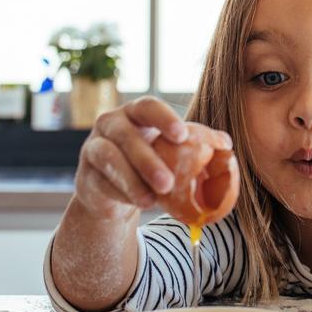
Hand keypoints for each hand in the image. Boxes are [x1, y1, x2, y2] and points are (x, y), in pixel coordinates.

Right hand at [73, 96, 232, 219]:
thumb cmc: (149, 161)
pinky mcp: (85, 177)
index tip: (182, 136)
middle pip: (126, 135)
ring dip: (132, 181)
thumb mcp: (170, 151)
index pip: (147, 106)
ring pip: (109, 160)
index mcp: (135, 113)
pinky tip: (138, 205)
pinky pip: (101, 184)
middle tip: (169, 183)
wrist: (113, 190)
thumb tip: (226, 144)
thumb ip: (197, 144)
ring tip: (152, 200)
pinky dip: (120, 195)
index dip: (163, 118)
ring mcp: (94, 149)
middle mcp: (110, 125)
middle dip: (147, 159)